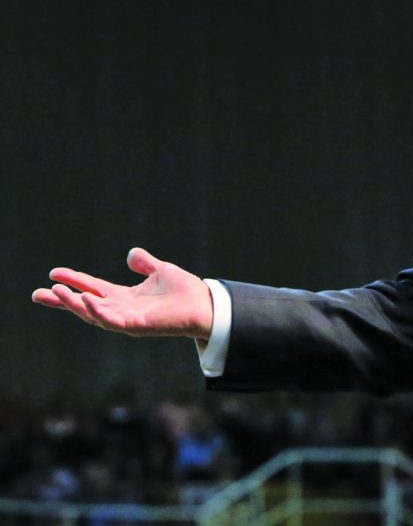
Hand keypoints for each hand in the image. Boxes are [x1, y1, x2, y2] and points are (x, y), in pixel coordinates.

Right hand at [32, 248, 212, 339]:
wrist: (206, 304)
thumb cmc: (185, 292)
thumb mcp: (161, 271)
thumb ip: (145, 264)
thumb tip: (131, 254)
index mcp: (126, 297)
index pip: (93, 288)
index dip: (74, 281)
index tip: (53, 273)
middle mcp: (123, 310)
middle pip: (85, 305)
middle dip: (62, 300)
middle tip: (37, 294)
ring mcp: (128, 319)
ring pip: (93, 313)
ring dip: (74, 303)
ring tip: (56, 292)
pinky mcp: (138, 326)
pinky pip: (112, 321)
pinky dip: (97, 311)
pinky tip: (84, 300)